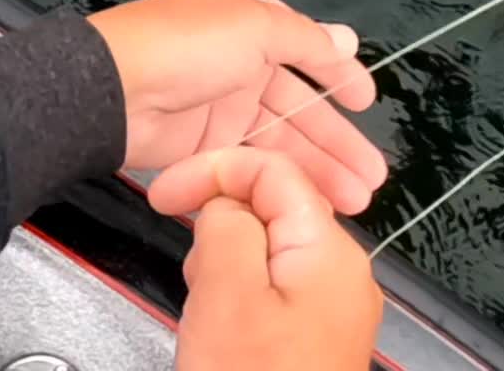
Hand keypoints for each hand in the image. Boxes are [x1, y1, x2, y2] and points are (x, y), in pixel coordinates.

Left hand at [86, 0, 386, 213]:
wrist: (111, 92)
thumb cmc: (187, 46)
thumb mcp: (256, 26)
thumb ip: (306, 39)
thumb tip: (348, 39)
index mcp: (251, 22)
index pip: (306, 50)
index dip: (338, 75)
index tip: (366, 102)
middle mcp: (241, 62)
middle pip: (300, 104)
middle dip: (337, 139)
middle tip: (372, 175)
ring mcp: (223, 106)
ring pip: (281, 139)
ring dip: (318, 166)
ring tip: (355, 197)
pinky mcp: (207, 146)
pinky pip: (254, 162)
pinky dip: (282, 178)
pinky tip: (309, 197)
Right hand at [149, 147, 382, 370]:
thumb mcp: (227, 297)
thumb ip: (227, 226)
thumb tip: (225, 200)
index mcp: (328, 250)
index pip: (273, 171)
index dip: (213, 170)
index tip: (162, 194)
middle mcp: (341, 272)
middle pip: (271, 208)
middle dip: (219, 225)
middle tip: (192, 273)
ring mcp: (331, 305)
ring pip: (267, 249)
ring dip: (225, 262)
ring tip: (207, 312)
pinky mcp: (314, 334)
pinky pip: (272, 288)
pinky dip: (238, 292)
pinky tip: (221, 330)